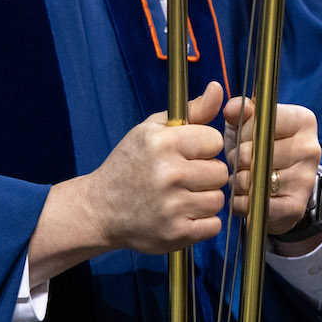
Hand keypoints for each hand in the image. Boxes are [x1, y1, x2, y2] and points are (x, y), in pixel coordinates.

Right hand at [28, 82, 227, 282]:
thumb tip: (218, 88)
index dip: (203, 148)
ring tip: (182, 196)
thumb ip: (191, 112)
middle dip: (205, 174)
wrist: (100, 208)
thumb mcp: (151, 130)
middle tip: (183, 177)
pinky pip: (214, 225)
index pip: (215, 141)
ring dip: (204, 198)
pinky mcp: (177, 233)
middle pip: (220, 172)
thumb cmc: (128, 165)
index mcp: (163, 143)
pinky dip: (202, 222)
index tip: (186, 154)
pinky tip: (182, 214)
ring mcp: (173, 206)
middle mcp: (169, 174)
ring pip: (218, 199)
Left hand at [222, 95, 321, 237]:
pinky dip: (241, 203)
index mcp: (302, 120)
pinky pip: (255, 204)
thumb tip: (232, 109)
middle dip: (238, 159)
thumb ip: (239, 110)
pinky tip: (244, 197)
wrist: (275, 188)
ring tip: (243, 178)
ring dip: (238, 182)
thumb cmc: (257, 148)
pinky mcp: (297, 205)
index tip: (245, 138)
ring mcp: (306, 178)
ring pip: (253, 180)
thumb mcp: (246, 123)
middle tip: (241, 162)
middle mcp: (310, 148)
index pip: (260, 124)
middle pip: (256, 153)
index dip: (243, 133)